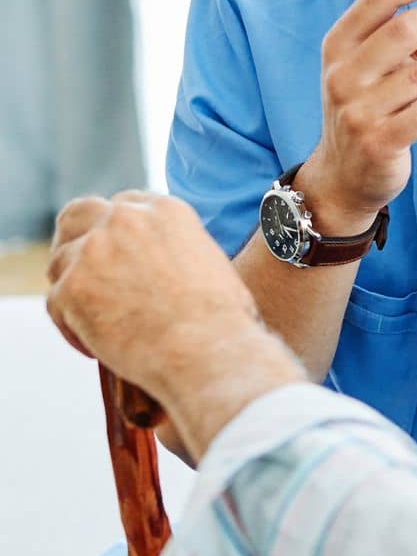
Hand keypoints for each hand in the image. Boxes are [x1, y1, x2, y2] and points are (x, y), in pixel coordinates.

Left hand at [47, 194, 301, 453]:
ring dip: (73, 287)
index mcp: (166, 211)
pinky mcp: (71, 289)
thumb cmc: (221, 321)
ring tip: (97, 318)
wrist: (208, 350)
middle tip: (85, 269)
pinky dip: (72, 327)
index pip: (126, 204)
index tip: (120, 253)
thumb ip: (174, 250)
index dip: (118, 230)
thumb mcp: (208, 263)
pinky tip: (96, 347)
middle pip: (80, 213)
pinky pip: (56, 305)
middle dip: (77, 237)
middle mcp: (125, 220)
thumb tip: (153, 269)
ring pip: (60, 262)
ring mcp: (93, 252)